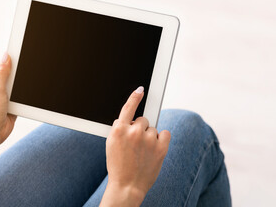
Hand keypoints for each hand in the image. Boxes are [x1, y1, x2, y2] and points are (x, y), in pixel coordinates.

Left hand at [0, 52, 15, 144]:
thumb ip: (3, 73)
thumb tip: (6, 56)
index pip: (3, 68)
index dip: (13, 66)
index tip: (22, 62)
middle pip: (12, 78)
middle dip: (18, 81)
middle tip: (16, 88)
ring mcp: (4, 98)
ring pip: (18, 89)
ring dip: (20, 93)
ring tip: (16, 99)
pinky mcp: (11, 106)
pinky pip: (21, 99)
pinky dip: (23, 101)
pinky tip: (22, 103)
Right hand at [101, 86, 170, 206]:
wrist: (127, 186)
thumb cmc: (118, 166)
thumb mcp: (111, 144)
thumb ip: (119, 129)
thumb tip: (128, 120)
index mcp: (119, 130)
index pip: (128, 107)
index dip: (135, 97)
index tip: (141, 90)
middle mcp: (134, 132)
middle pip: (142, 120)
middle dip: (140, 129)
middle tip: (136, 144)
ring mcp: (148, 139)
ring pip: (152, 128)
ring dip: (150, 137)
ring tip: (143, 152)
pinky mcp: (161, 148)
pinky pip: (165, 133)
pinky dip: (161, 139)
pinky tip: (155, 149)